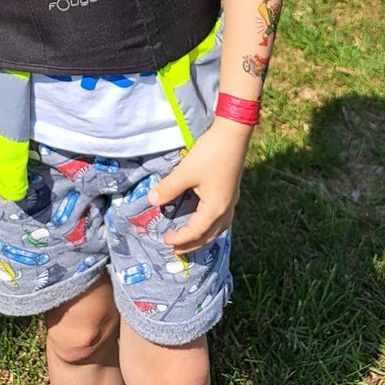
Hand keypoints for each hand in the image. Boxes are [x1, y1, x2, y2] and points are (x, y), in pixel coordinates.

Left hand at [147, 117, 251, 253]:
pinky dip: (211, 226)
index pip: (195, 232)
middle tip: (176, 250)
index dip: (179, 239)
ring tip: (190, 239)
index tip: (164, 241)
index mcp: (215, 209)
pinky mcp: (231, 192)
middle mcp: (226, 209)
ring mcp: (231, 201)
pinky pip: (221, 219)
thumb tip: (151, 200)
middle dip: (192, 244)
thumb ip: (169, 187)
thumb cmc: (210, 154)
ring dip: (203, 237)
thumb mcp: (186, 172)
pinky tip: (204, 218)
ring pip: (218, 228)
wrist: (233, 134)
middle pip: (209, 236)